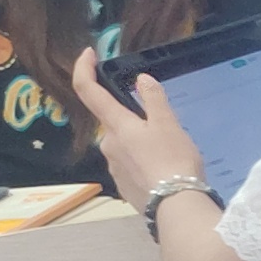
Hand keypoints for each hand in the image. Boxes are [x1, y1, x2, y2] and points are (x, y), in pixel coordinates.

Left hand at [68, 47, 198, 210]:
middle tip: (165, 130)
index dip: (84, 69)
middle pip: (115, 123)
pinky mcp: (123, 186)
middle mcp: (107, 144)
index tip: (89, 54)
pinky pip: (130, 166)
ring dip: (141, 145)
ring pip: (124, 146)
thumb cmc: (174, 162)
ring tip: (170, 156)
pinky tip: (163, 173)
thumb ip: (154, 99)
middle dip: (134, 121)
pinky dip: (143, 164)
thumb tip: (141, 79)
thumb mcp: (170, 125)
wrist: (176, 207)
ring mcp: (113, 167)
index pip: (89, 90)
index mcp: (117, 125)